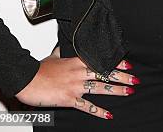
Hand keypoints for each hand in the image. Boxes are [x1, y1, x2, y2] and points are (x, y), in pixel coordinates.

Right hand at [15, 54, 139, 119]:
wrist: (27, 79)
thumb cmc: (38, 69)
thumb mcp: (53, 57)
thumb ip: (60, 53)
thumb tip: (61, 48)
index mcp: (76, 61)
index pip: (100, 60)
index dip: (115, 62)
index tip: (128, 63)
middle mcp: (79, 72)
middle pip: (105, 73)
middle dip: (122, 76)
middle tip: (135, 78)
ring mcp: (75, 86)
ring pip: (100, 87)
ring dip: (116, 90)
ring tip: (129, 91)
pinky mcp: (70, 99)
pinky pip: (87, 106)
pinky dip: (98, 111)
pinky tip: (108, 114)